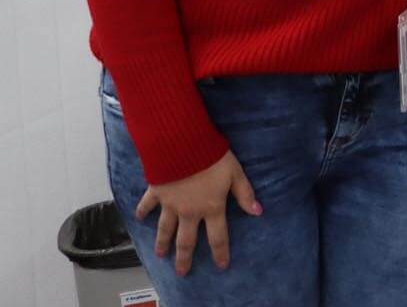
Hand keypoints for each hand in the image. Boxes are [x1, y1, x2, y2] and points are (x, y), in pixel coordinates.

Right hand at [134, 150, 261, 274]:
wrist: (182, 145)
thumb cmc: (212, 157)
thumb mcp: (235, 173)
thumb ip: (245, 193)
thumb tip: (258, 212)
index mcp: (211, 207)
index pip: (217, 236)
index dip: (220, 252)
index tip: (220, 266)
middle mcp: (189, 211)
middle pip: (186, 241)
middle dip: (184, 258)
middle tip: (181, 272)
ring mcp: (170, 204)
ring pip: (165, 229)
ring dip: (162, 243)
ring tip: (160, 254)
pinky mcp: (156, 192)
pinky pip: (147, 205)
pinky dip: (142, 211)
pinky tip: (138, 218)